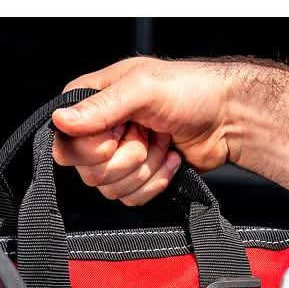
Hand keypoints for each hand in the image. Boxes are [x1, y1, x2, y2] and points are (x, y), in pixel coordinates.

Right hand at [52, 57, 241, 205]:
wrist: (228, 117)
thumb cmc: (191, 90)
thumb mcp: (143, 89)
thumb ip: (101, 107)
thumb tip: (61, 120)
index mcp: (90, 102)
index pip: (65, 144)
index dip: (93, 147)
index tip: (119, 132)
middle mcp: (99, 131)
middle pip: (89, 172)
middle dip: (128, 158)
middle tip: (147, 133)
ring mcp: (118, 156)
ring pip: (111, 189)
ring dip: (146, 169)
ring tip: (162, 141)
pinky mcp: (137, 177)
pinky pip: (131, 199)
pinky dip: (156, 181)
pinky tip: (169, 158)